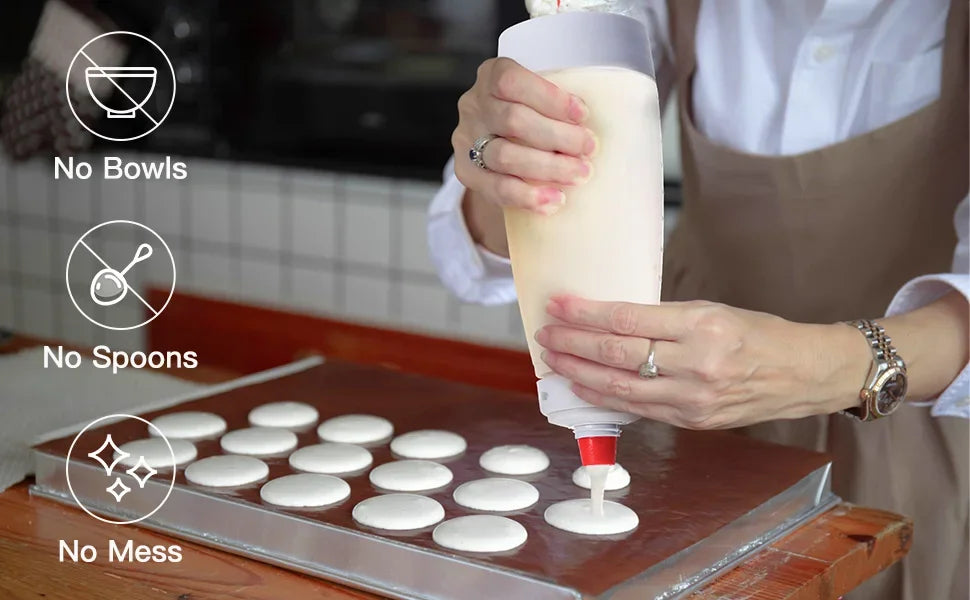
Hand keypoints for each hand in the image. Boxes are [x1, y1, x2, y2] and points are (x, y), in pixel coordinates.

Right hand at [452, 58, 596, 215]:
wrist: (502, 148)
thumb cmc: (533, 115)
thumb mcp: (541, 97)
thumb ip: (559, 103)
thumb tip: (602, 122)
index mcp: (491, 75)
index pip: (512, 82)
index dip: (550, 98)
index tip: (582, 115)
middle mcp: (473, 105)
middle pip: (513, 120)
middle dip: (557, 136)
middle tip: (588, 149)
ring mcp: (466, 140)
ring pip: (505, 156)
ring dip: (548, 168)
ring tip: (579, 174)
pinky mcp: (466, 173)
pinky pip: (495, 188)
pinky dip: (528, 196)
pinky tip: (554, 200)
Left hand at [534, 295, 869, 429]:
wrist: (802, 374)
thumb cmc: (757, 335)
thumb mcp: (712, 310)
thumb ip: (662, 318)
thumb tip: (609, 318)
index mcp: (702, 325)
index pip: (628, 320)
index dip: (586, 314)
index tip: (559, 305)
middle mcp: (696, 364)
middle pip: (617, 354)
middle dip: (573, 344)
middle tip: (544, 333)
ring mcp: (693, 398)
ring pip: (620, 386)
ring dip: (579, 373)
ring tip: (553, 359)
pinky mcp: (692, 420)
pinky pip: (638, 409)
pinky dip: (604, 397)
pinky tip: (582, 387)